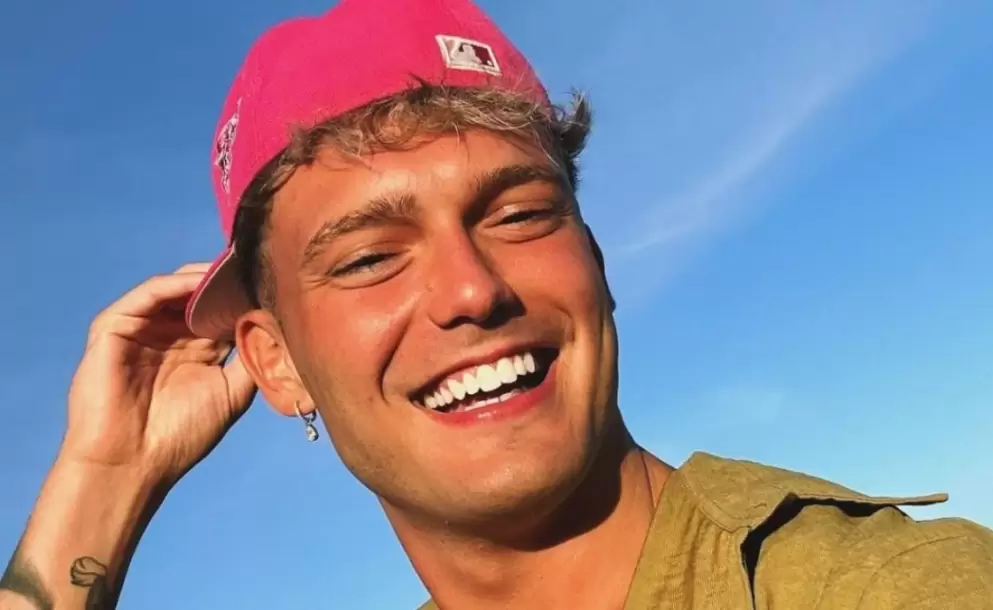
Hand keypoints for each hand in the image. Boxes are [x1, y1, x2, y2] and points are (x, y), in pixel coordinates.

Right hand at [60, 263, 256, 485]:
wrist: (132, 462)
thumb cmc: (181, 435)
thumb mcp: (232, 392)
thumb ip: (253, 357)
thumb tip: (277, 326)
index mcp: (198, 350)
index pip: (223, 313)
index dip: (246, 298)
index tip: (274, 282)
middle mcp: (170, 335)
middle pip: (201, 295)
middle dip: (227, 281)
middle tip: (256, 265)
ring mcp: (143, 329)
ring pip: (176, 288)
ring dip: (205, 277)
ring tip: (233, 267)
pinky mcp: (115, 326)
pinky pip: (149, 294)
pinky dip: (175, 283)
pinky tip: (202, 280)